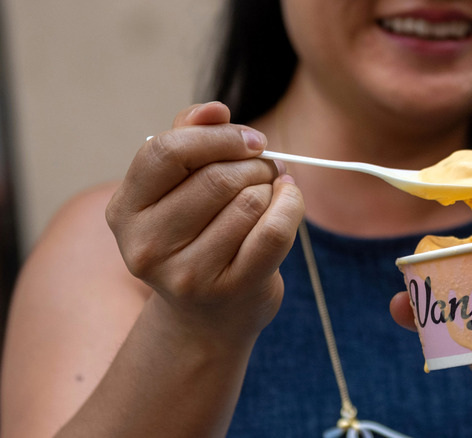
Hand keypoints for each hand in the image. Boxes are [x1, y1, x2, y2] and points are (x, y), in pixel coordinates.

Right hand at [106, 102, 303, 342]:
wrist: (209, 316)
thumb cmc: (196, 235)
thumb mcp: (178, 189)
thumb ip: (190, 139)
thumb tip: (216, 109)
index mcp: (126, 210)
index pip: (166, 152)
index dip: (217, 137)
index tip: (251, 138)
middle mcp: (147, 246)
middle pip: (216, 178)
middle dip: (254, 163)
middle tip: (267, 165)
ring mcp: (188, 274)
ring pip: (249, 202)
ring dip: (271, 186)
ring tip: (269, 191)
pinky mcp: (231, 289)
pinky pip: (274, 230)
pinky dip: (291, 205)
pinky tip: (288, 201)